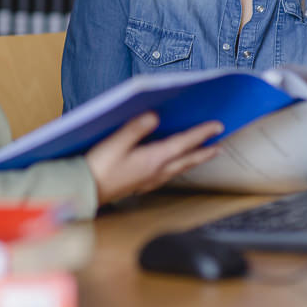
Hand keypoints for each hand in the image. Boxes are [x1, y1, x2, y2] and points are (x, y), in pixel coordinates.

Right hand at [85, 113, 222, 204]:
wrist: (86, 191)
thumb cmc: (99, 167)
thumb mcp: (116, 143)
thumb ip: (136, 128)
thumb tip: (155, 116)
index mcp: (153, 159)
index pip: (183, 143)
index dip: (201, 134)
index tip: (217, 126)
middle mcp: (156, 171)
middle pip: (187, 159)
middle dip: (204, 151)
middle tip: (220, 145)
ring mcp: (149, 180)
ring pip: (179, 168)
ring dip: (194, 160)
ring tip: (205, 155)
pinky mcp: (141, 184)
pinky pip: (168, 175)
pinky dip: (178, 168)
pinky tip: (174, 168)